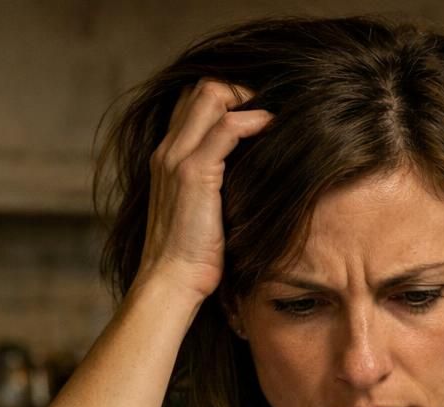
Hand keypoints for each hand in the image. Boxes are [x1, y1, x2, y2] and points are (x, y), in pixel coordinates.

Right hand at [132, 80, 272, 302]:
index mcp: (167, 157)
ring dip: (250, 99)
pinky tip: (272, 131)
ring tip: (275, 119)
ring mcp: (178, 158)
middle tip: (271, 112)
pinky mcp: (193, 173)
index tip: (257, 116)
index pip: (192, 101)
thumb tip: (250, 173)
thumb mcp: (204, 211)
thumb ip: (215, 185)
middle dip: (241, 91)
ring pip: (211, 96)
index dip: (227, 98)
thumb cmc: (192, 256)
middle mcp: (168, 150)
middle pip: (201, 88)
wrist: (172, 281)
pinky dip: (254, 122)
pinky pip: (227, 128)